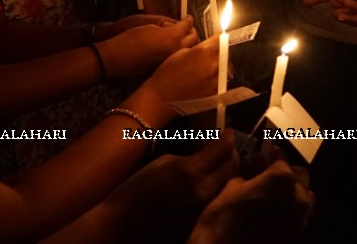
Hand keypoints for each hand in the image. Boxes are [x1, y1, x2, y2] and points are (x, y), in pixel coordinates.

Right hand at [99, 16, 198, 78]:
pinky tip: (175, 49)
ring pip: (189, 51)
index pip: (188, 26)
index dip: (188, 20)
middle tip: (188, 27)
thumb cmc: (130, 37)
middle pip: (194, 40)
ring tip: (184, 37)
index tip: (188, 17)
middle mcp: (176, 51)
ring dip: (190, 43)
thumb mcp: (149, 24)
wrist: (116, 59)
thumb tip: (178, 25)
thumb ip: (167, 24)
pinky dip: (181, 52)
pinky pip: (180, 59)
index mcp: (173, 37)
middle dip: (193, 32)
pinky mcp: (166, 69)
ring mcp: (172, 62)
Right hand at [101, 133, 238, 240]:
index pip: (224, 148)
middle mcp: (203, 191)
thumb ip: (191, 156)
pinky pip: (214, 199)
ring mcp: (203, 209)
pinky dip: (213, 187)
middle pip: (232, 166)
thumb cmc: (137, 188)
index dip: (229, 137)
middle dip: (232, 153)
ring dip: (224, 170)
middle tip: (225, 146)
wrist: (123, 224)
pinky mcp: (199, 221)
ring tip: (215, 162)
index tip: (228, 132)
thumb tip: (208, 149)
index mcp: (191, 171)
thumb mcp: (164, 162)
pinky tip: (202, 183)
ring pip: (225, 184)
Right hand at [143, 35, 219, 103]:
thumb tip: (208, 45)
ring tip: (210, 68)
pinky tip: (208, 80)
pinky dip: (219, 78)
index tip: (214, 41)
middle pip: (226, 53)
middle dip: (220, 52)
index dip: (216, 39)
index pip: (219, 39)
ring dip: (221, 65)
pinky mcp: (217, 92)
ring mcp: (217, 79)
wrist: (162, 97)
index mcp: (204, 51)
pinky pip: (223, 80)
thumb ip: (198, 47)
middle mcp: (214, 64)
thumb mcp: (180, 52)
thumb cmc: (167, 72)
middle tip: (211, 55)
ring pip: (227, 67)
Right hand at [190, 160, 312, 243]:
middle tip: (266, 174)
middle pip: (299, 175)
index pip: (281, 158)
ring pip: (304, 196)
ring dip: (292, 190)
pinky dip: (292, 209)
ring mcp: (301, 218)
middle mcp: (298, 196)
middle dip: (285, 172)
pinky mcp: (297, 235)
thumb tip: (258, 163)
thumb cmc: (224, 217)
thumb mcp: (233, 186)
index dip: (270, 155)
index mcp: (282, 178)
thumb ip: (252, 173)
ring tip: (273, 194)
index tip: (262, 156)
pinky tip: (274, 211)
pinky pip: (301, 215)